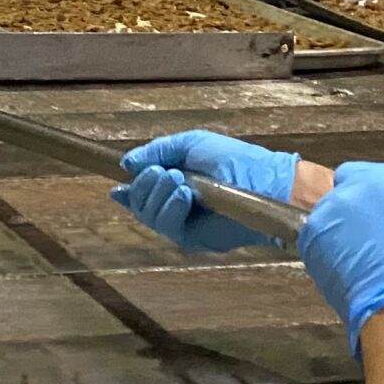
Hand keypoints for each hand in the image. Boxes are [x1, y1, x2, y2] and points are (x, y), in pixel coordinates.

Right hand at [112, 129, 300, 251]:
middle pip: (139, 203)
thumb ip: (158, 150)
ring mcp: (183, 223)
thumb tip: (126, 164)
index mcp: (176, 181)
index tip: (118, 185)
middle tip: (161, 172)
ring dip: (156, 195)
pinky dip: (170, 208)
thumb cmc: (234, 160)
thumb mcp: (191, 144)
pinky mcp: (193, 239)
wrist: (265, 185)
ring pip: (148, 216)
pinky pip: (167, 227)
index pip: (143, 191)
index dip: (129, 189)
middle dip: (144, 185)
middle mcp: (176, 204)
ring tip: (177, 180)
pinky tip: (184, 195)